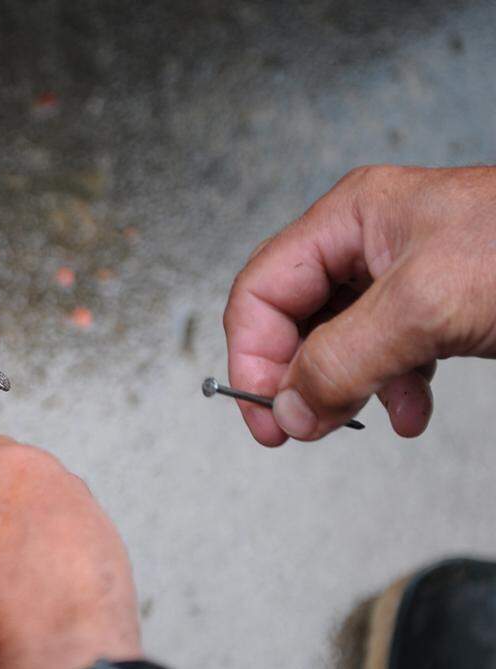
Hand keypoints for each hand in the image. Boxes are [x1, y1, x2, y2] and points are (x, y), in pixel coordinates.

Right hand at [223, 165, 495, 443]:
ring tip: (354, 421)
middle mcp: (369, 244)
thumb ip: (343, 359)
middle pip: (295, 318)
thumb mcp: (424, 306)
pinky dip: (391, 390)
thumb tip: (289, 408)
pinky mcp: (440, 307)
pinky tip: (410, 413)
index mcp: (350, 219)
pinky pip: (389, 355)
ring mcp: (405, 277)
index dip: (252, 355)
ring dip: (342, 388)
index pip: (263, 290)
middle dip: (297, 376)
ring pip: (340, 342)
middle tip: (301, 427)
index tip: (265, 415)